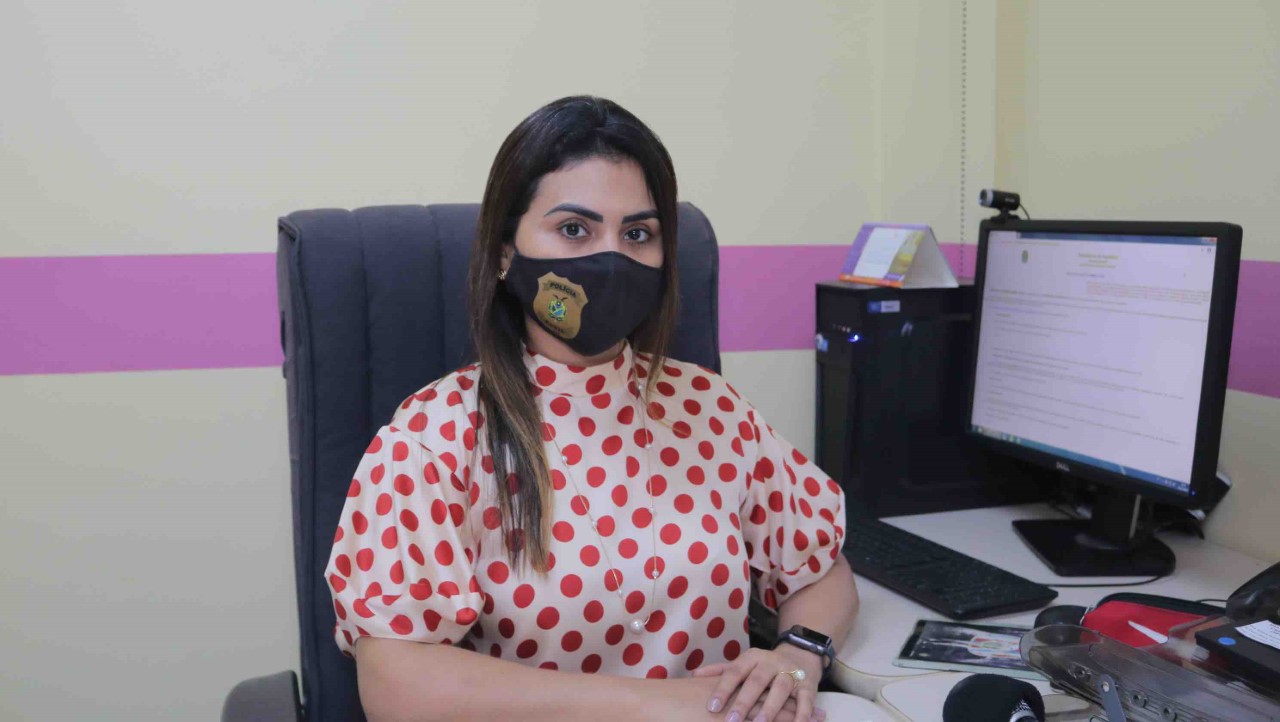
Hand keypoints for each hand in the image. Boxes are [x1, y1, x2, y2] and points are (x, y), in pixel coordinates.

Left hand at [692, 646, 824, 721]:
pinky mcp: (808, 684)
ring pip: (780, 689)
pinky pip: (806, 700)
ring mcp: (790, 672)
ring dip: (770, 708)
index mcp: (752, 658)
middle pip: (756, 682)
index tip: (711, 707)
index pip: (734, 673)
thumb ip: (721, 671)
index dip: (723, 689)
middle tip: (732, 721)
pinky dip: (802, 714)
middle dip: (744, 702)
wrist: (800, 654)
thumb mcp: (743, 664)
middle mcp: (770, 663)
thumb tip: (694, 675)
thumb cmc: (763, 666)